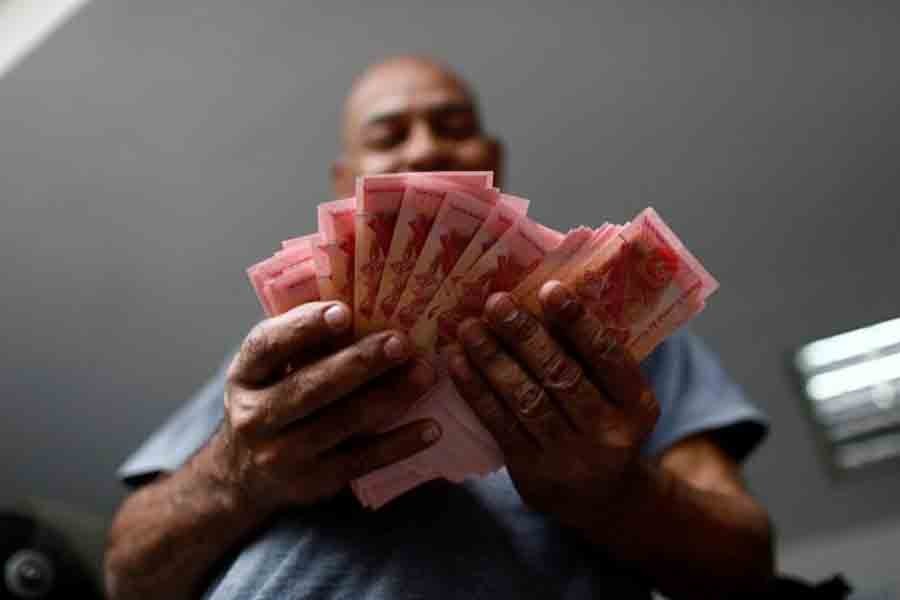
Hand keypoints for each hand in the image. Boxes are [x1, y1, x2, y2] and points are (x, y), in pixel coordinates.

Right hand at [218, 301, 440, 513]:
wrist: (244, 477)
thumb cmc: (272, 401)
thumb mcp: (268, 369)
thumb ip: (301, 339)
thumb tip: (358, 295)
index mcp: (244, 375)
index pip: (268, 346)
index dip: (304, 327)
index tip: (343, 311)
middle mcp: (256, 416)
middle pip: (312, 387)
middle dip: (361, 363)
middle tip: (402, 342)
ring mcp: (283, 455)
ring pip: (343, 422)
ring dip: (390, 396)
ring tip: (425, 373)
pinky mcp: (314, 483)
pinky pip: (363, 460)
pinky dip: (400, 443)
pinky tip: (431, 427)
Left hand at [446, 281, 659, 531]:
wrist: (601, 499)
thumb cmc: (604, 424)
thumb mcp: (618, 395)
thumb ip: (592, 355)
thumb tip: (544, 293)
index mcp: (637, 406)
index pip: (609, 357)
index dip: (579, 323)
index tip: (549, 289)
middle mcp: (608, 434)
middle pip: (561, 376)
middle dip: (524, 336)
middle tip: (496, 302)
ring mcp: (569, 458)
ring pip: (525, 400)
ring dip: (492, 359)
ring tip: (469, 327)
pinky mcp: (532, 474)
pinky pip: (499, 424)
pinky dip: (476, 390)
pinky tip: (458, 361)